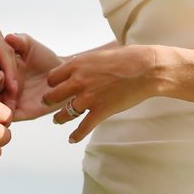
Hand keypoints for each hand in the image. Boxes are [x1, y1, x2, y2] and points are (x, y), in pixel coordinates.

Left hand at [0, 21, 20, 108]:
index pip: (3, 50)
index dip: (10, 70)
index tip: (12, 88)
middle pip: (10, 56)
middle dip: (10, 78)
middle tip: (10, 98)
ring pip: (9, 60)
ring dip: (7, 79)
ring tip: (5, 98)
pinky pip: (4, 62)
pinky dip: (3, 76)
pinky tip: (1, 91)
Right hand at [2, 33, 64, 120]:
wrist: (63, 76)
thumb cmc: (46, 59)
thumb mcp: (31, 46)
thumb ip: (20, 40)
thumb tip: (8, 36)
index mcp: (2, 69)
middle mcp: (3, 84)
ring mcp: (10, 99)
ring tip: (3, 82)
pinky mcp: (20, 112)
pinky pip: (7, 115)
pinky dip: (4, 109)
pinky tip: (6, 100)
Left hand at [42, 45, 162, 142]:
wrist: (145, 69)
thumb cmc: (127, 58)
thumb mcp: (99, 54)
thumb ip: (86, 62)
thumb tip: (81, 65)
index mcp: (76, 65)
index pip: (52, 77)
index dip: (53, 82)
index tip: (55, 85)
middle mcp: (78, 82)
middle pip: (52, 96)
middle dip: (48, 100)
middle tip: (48, 102)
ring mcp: (88, 98)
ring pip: (64, 114)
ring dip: (59, 118)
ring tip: (57, 120)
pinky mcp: (100, 111)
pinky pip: (83, 128)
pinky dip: (76, 135)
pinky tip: (72, 139)